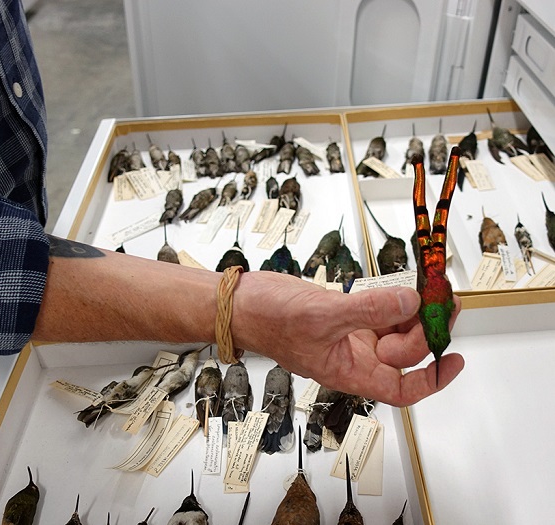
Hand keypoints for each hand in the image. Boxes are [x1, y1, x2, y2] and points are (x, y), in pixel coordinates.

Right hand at [231, 271, 463, 406]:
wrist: (242, 302)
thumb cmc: (268, 320)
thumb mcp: (322, 315)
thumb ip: (368, 310)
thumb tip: (410, 304)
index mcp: (348, 371)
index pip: (400, 388)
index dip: (432, 379)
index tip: (454, 359)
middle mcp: (353, 357)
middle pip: (404, 353)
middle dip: (426, 329)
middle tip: (439, 300)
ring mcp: (349, 335)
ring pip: (395, 330)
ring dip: (414, 312)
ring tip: (428, 289)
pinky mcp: (345, 315)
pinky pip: (379, 311)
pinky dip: (394, 300)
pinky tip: (403, 286)